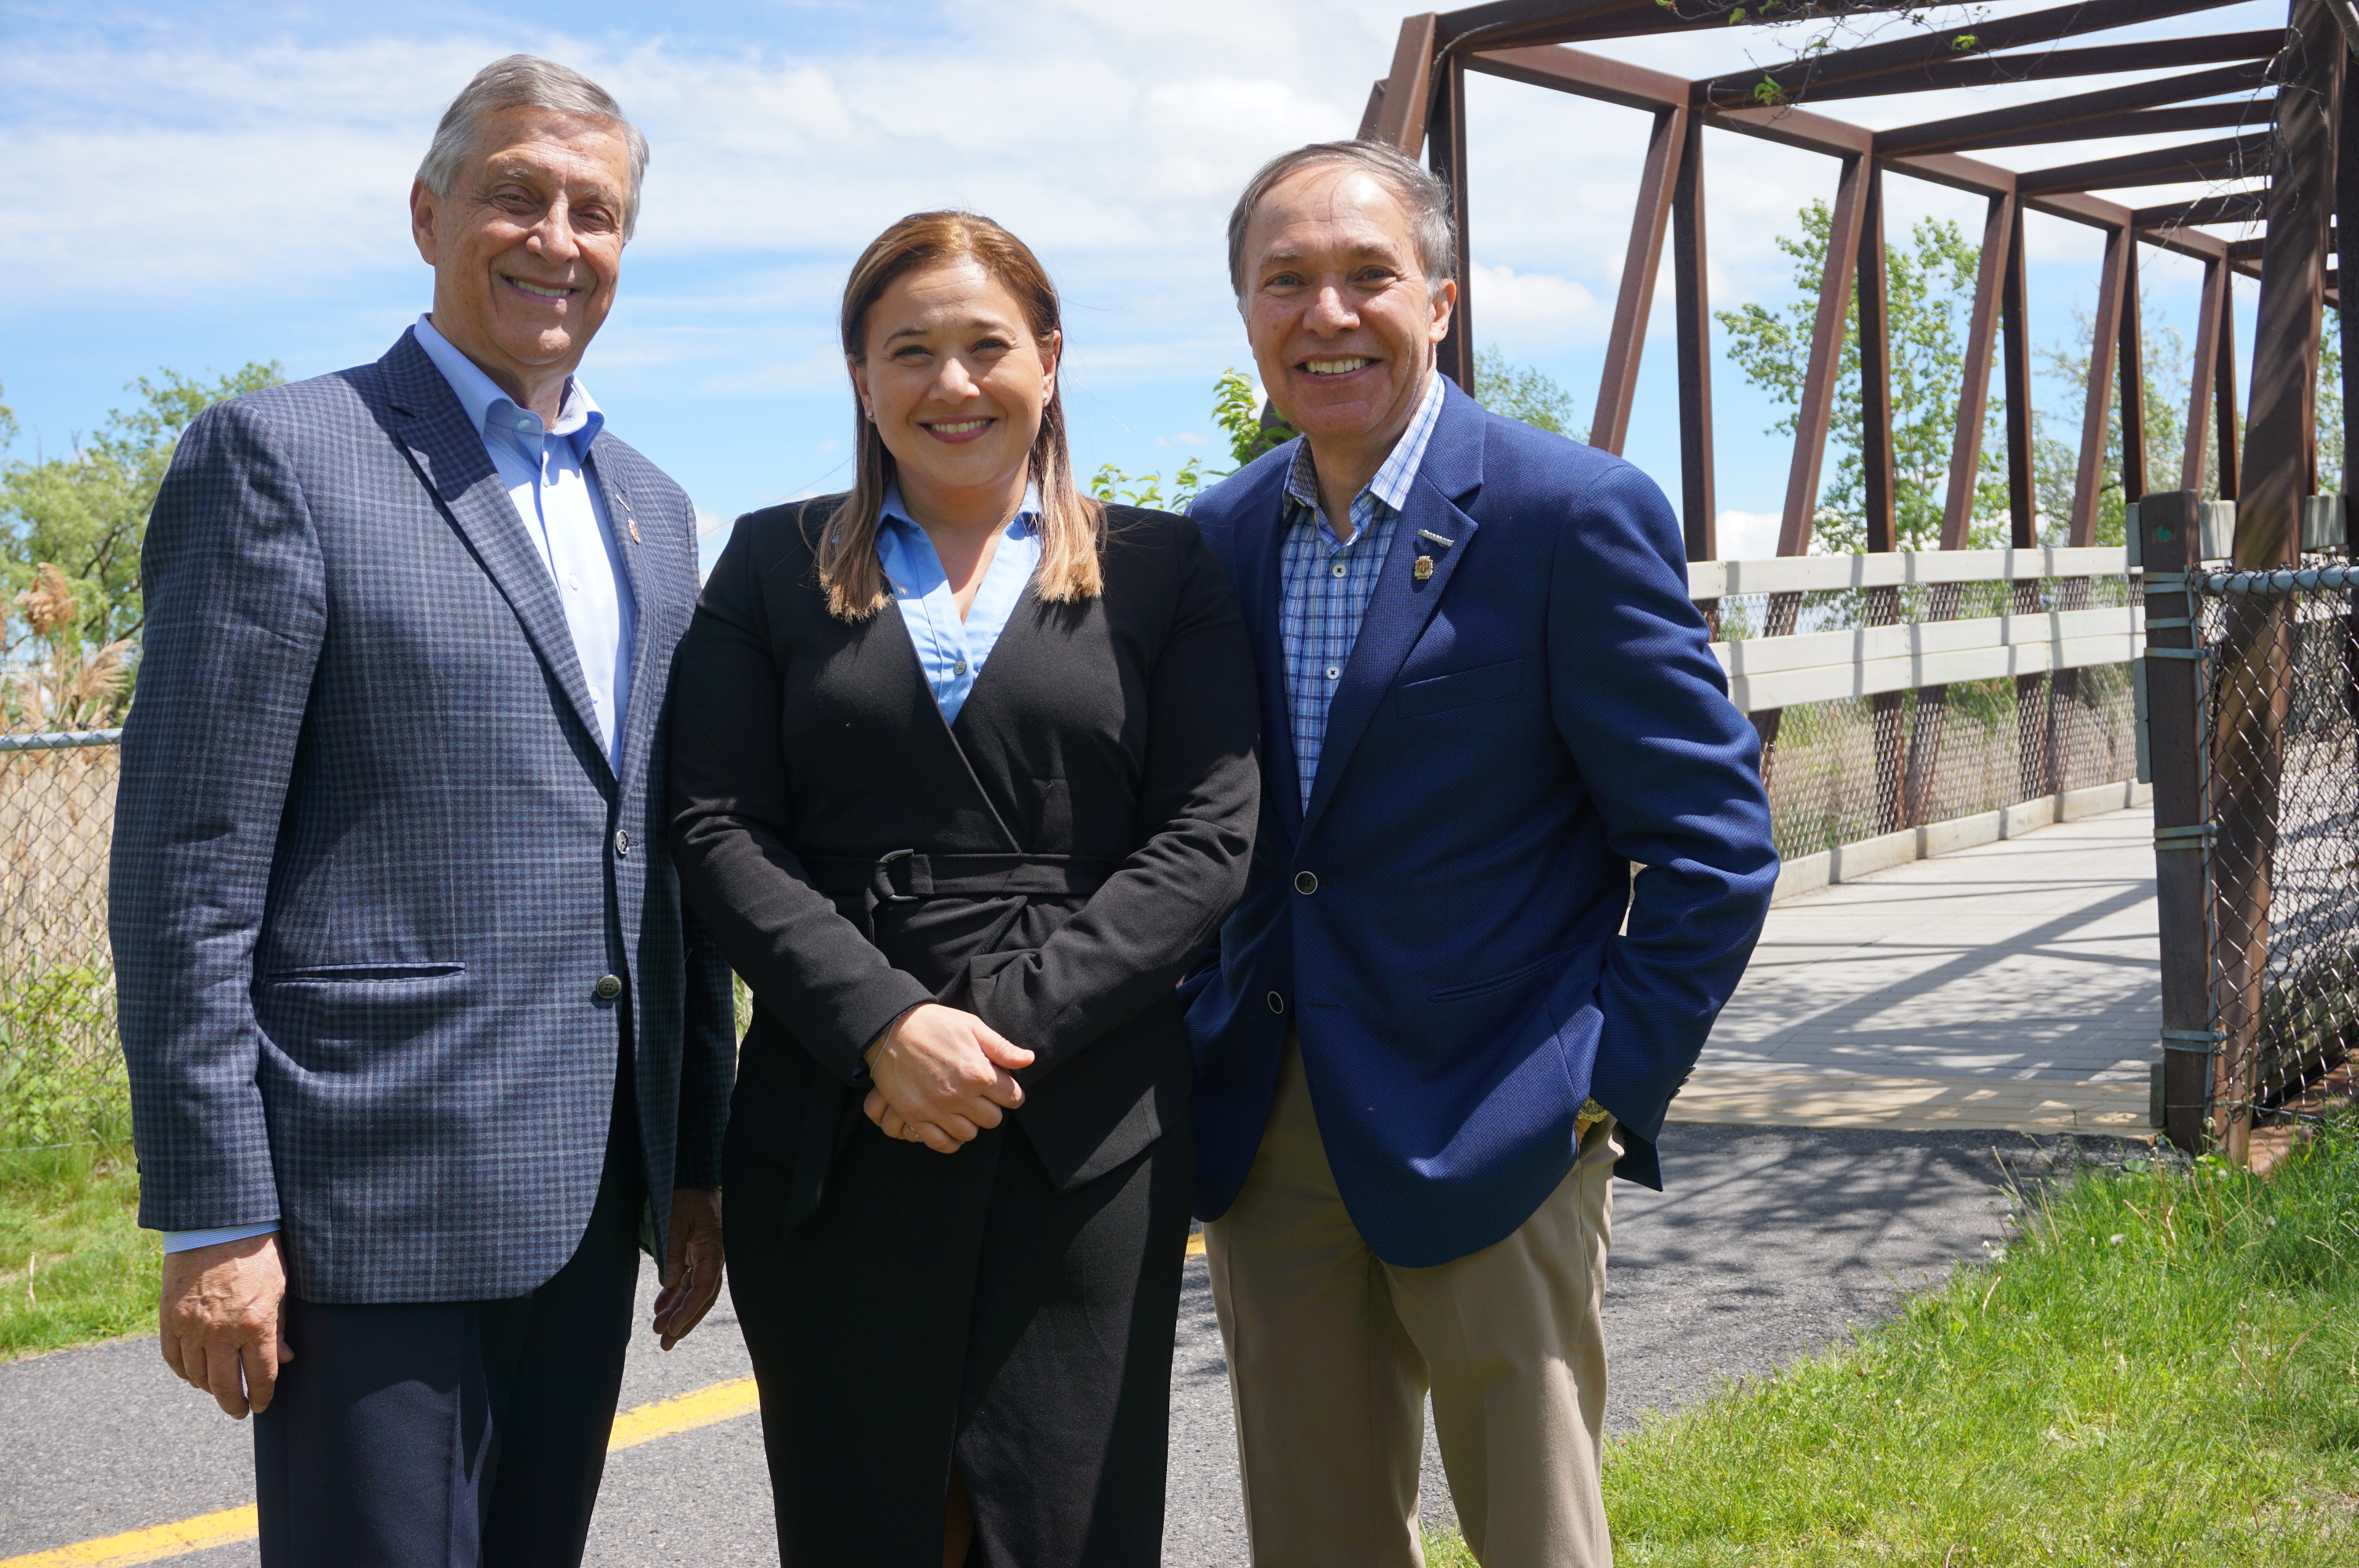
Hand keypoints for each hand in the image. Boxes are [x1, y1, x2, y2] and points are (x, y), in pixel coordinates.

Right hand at [159, 1233, 291, 1418]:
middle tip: (239, 1411)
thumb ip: (280, 1328)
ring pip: (196, 1375)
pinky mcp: (170, 1319)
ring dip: (208, 1388)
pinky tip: (194, 1375)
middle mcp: (221, 1333)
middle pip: (224, 1385)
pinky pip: (173, 1358)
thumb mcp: (279, 1290)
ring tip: (219, 1391)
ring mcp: (192, 1327)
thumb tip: (286, 1359)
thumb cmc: (258, 1255)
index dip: (262, 1396)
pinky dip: (183, 1372)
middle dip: (234, 1403)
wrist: (219, 1226)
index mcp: (255, 1325)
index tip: (262, 1405)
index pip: (260, 1376)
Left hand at [652, 1187, 723, 1349]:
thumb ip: (673, 1250)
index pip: (704, 1287)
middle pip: (702, 1297)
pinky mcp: (695, 1254)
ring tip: (658, 1332)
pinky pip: (686, 1281)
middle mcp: (713, 1256)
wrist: (688, 1176)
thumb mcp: (674, 1219)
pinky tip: (660, 1309)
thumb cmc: (683, 1194)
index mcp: (714, 1248)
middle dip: (684, 1322)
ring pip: (693, 1292)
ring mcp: (704, 1256)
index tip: (672, 1328)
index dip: (689, 1310)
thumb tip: (670, 1283)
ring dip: (676, 1311)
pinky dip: (673, 1296)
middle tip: (666, 1343)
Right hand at [860, 1003, 1032, 1152]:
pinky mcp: (916, 1117)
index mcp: (978, 1072)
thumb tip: (1028, 1060)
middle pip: (993, 1119)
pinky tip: (950, 1126)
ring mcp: (937, 1109)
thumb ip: (1001, 1047)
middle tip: (981, 1096)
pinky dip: (949, 1140)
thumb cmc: (933, 1024)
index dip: (1011, 1093)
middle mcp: (960, 1095)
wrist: (890, 1029)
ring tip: (963, 1108)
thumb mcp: (971, 1026)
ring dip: (971, 1123)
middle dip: (992, 1108)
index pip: (1013, 1097)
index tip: (1003, 1088)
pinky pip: (941, 1143)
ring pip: (969, 1133)